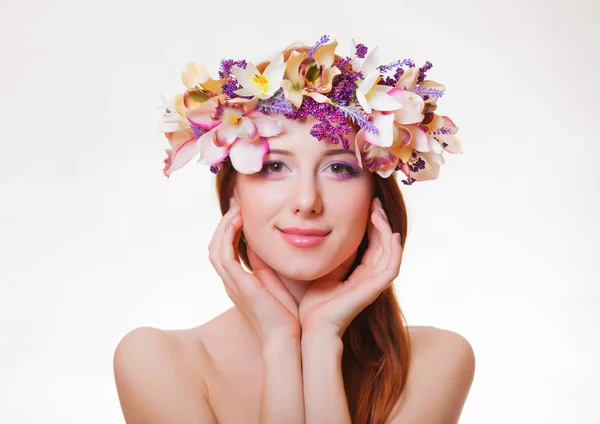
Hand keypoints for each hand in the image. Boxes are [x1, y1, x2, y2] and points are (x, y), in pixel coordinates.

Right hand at [209, 198, 299, 343]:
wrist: (285, 338)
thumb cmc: (285, 315)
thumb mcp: (274, 282)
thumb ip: (265, 264)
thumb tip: (264, 244)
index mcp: (238, 281)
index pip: (224, 249)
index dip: (229, 229)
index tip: (241, 211)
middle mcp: (230, 281)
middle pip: (215, 245)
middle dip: (224, 222)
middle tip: (236, 203)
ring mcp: (231, 283)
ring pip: (215, 247)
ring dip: (224, 225)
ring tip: (237, 208)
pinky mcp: (239, 284)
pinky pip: (224, 254)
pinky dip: (227, 236)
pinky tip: (238, 221)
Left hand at [298, 197, 402, 337]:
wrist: (313, 325)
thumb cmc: (315, 302)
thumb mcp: (325, 269)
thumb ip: (335, 254)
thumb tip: (332, 232)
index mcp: (360, 272)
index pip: (373, 242)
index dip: (372, 222)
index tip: (367, 203)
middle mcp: (371, 275)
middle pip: (383, 242)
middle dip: (381, 220)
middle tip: (374, 201)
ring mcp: (375, 282)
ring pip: (390, 250)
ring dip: (386, 229)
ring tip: (377, 211)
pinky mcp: (375, 289)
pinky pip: (392, 266)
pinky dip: (394, 249)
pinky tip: (390, 233)